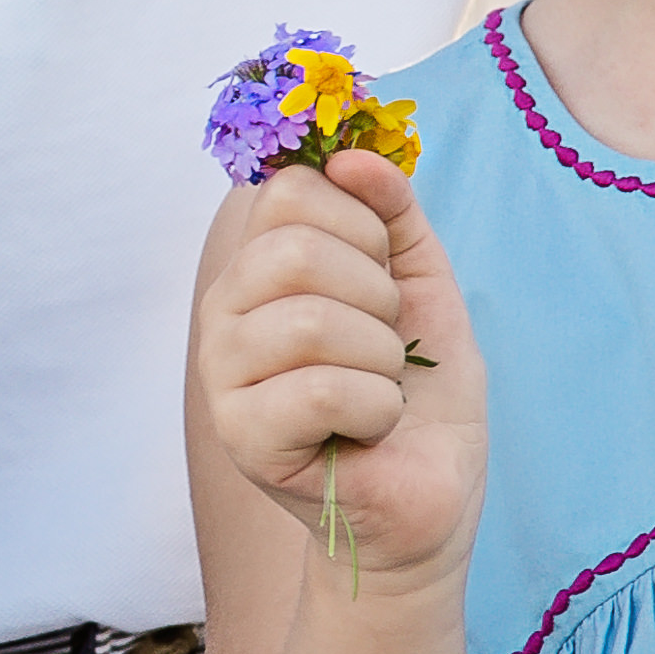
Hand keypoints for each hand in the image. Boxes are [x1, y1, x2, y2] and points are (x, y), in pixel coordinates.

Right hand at [191, 149, 488, 591]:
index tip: (384, 281)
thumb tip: (353, 158)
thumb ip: (393, 213)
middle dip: (376, 297)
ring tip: (382, 390)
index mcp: (261, 268)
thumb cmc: (422, 393)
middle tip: (388, 346)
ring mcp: (224, 377)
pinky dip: (376, 407)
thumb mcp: (422, 284)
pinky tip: (371, 428)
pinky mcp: (242, 438)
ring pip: (309, 321)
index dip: (362, 227)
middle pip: (295, 250)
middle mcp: (226, 314)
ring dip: (381, 359)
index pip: (290, 192)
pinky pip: (317, 389)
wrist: (430, 495)